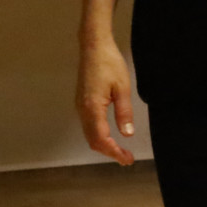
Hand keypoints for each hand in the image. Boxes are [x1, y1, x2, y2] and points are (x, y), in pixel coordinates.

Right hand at [76, 37, 135, 164]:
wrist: (93, 47)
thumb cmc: (110, 64)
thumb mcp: (122, 88)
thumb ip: (124, 112)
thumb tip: (127, 134)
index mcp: (92, 108)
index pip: (101, 139)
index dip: (114, 152)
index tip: (127, 159)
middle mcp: (82, 110)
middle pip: (93, 140)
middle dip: (109, 152)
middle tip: (126, 158)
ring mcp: (79, 106)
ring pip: (89, 134)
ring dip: (103, 145)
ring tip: (120, 151)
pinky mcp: (81, 102)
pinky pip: (88, 126)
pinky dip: (98, 135)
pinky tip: (109, 136)